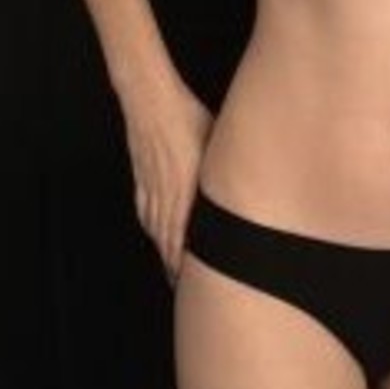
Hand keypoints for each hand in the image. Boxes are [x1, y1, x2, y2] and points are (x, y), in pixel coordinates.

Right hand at [120, 77, 214, 286]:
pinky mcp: (143, 177)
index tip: (198, 282)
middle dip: (176, 266)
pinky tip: (154, 233)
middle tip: (184, 288)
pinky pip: (145, 210)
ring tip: (170, 269)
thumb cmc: (187, 118)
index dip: (191, 263)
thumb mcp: (217, 144)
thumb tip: (247, 184)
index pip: (188, 238)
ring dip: (164, 250)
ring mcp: (150, 187)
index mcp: (186, 190)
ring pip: (157, 228)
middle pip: (169, 240)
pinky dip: (151, 227)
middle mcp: (166, 195)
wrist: (151, 101)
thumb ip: (227, 171)